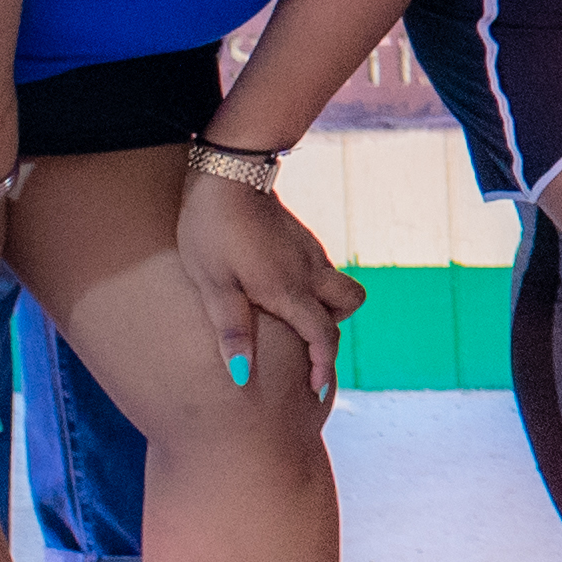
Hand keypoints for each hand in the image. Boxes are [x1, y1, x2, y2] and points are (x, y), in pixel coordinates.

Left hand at [172, 157, 365, 405]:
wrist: (228, 171)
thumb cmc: (212, 230)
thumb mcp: (213, 284)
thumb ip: (232, 329)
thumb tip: (242, 377)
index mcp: (289, 290)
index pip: (323, 336)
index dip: (322, 366)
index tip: (317, 390)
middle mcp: (310, 272)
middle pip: (349, 306)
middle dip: (333, 330)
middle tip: (306, 349)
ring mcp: (310, 251)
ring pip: (338, 286)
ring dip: (325, 306)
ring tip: (290, 317)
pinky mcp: (302, 237)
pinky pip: (322, 270)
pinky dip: (312, 287)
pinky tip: (278, 285)